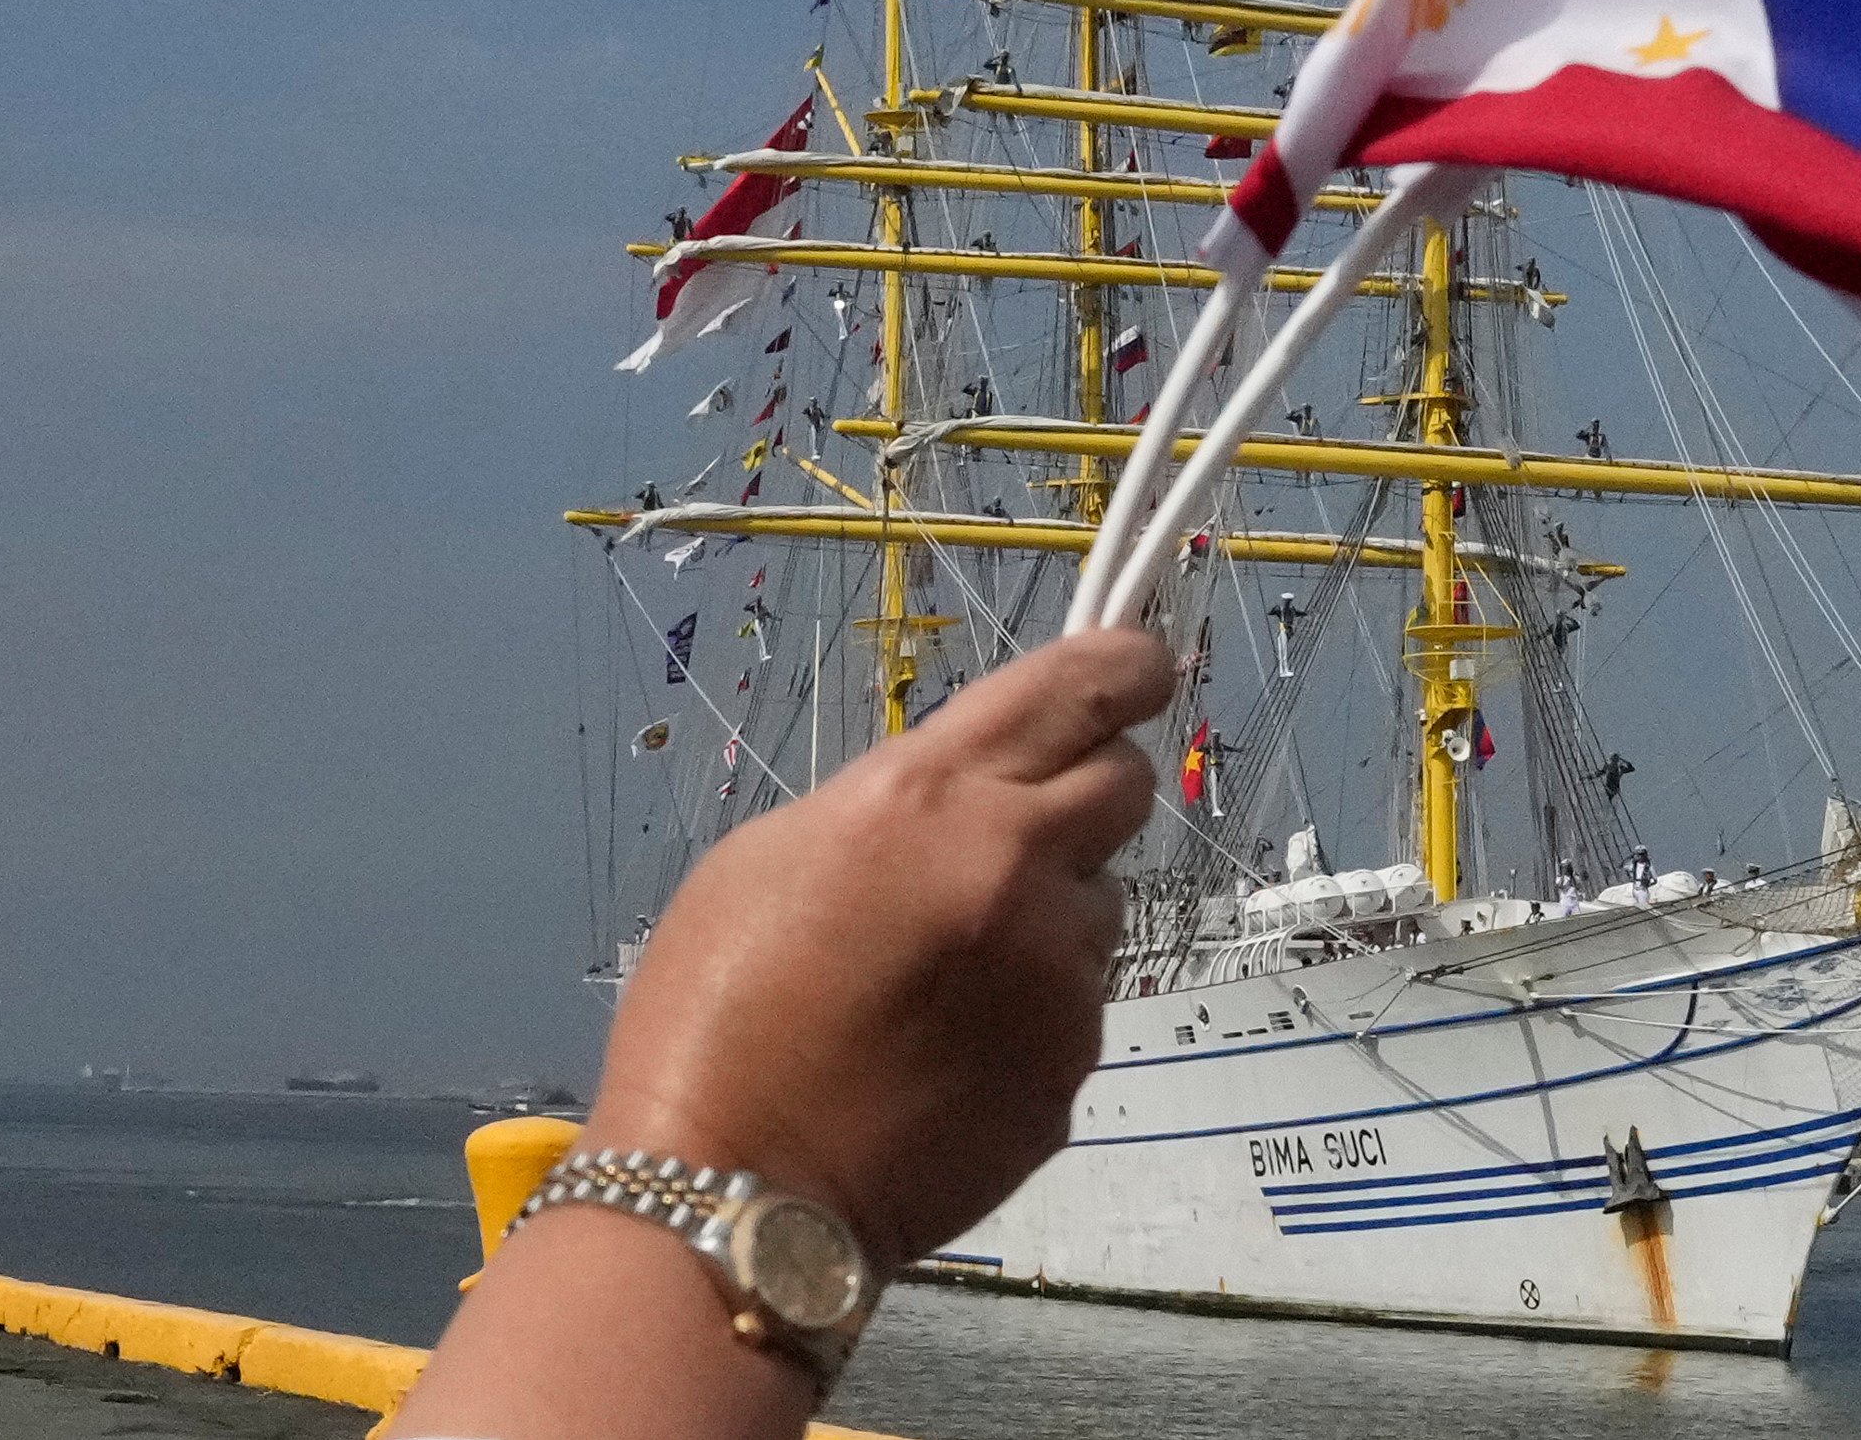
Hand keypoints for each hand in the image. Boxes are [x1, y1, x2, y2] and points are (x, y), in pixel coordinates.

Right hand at [578, 626, 1169, 1266]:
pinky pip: (1082, 1003)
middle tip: (1026, 835)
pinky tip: (957, 1054)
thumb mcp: (776, 856)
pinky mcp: (1075, 1063)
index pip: (1082, 687)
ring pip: (1103, 902)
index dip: (1129, 667)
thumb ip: (899, 803)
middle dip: (1090, 791)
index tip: (1143, 668)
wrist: (732, 1192)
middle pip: (1128, 782)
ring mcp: (1058, 972)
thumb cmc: (716, 1015)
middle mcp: (1016, 866)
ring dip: (1056, 914)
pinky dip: (1038, 1012)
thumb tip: (976, 792)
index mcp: (932, 796)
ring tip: (954, 977)